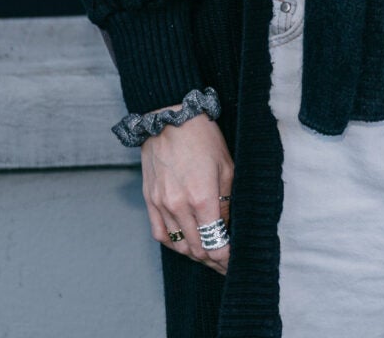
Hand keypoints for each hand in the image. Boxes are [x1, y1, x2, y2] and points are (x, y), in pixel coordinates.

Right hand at [141, 110, 234, 274]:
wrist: (170, 119)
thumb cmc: (203, 139)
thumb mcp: (227, 168)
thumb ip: (227, 202)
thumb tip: (227, 227)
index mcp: (201, 198)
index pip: (214, 242)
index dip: (225, 258)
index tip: (234, 262)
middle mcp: (178, 206)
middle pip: (196, 248)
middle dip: (213, 260)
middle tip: (225, 264)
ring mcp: (161, 204)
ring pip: (178, 245)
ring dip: (194, 255)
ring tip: (208, 257)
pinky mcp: (149, 200)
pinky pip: (160, 233)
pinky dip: (173, 244)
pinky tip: (185, 245)